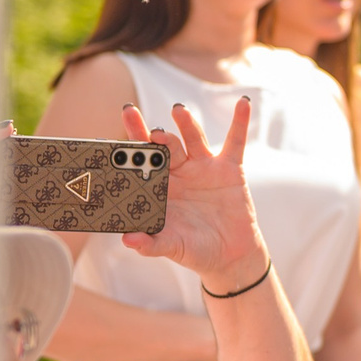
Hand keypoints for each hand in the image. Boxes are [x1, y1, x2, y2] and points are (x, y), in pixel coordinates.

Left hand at [120, 100, 271, 289]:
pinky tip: (243, 104)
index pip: (141, 161)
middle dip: (154, 133)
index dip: (129, 144)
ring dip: (186, 123)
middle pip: (164, 145)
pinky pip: (235, 142)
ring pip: (193, 139)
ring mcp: (205, 167)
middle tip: (139, 119)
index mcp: (160, 187)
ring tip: (178, 110)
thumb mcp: (172, 247)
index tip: (118, 134)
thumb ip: (151, 244)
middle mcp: (180, 172)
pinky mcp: (231, 169)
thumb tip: (128, 240)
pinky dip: (240, 122)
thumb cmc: (195, 249)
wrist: (230, 256)